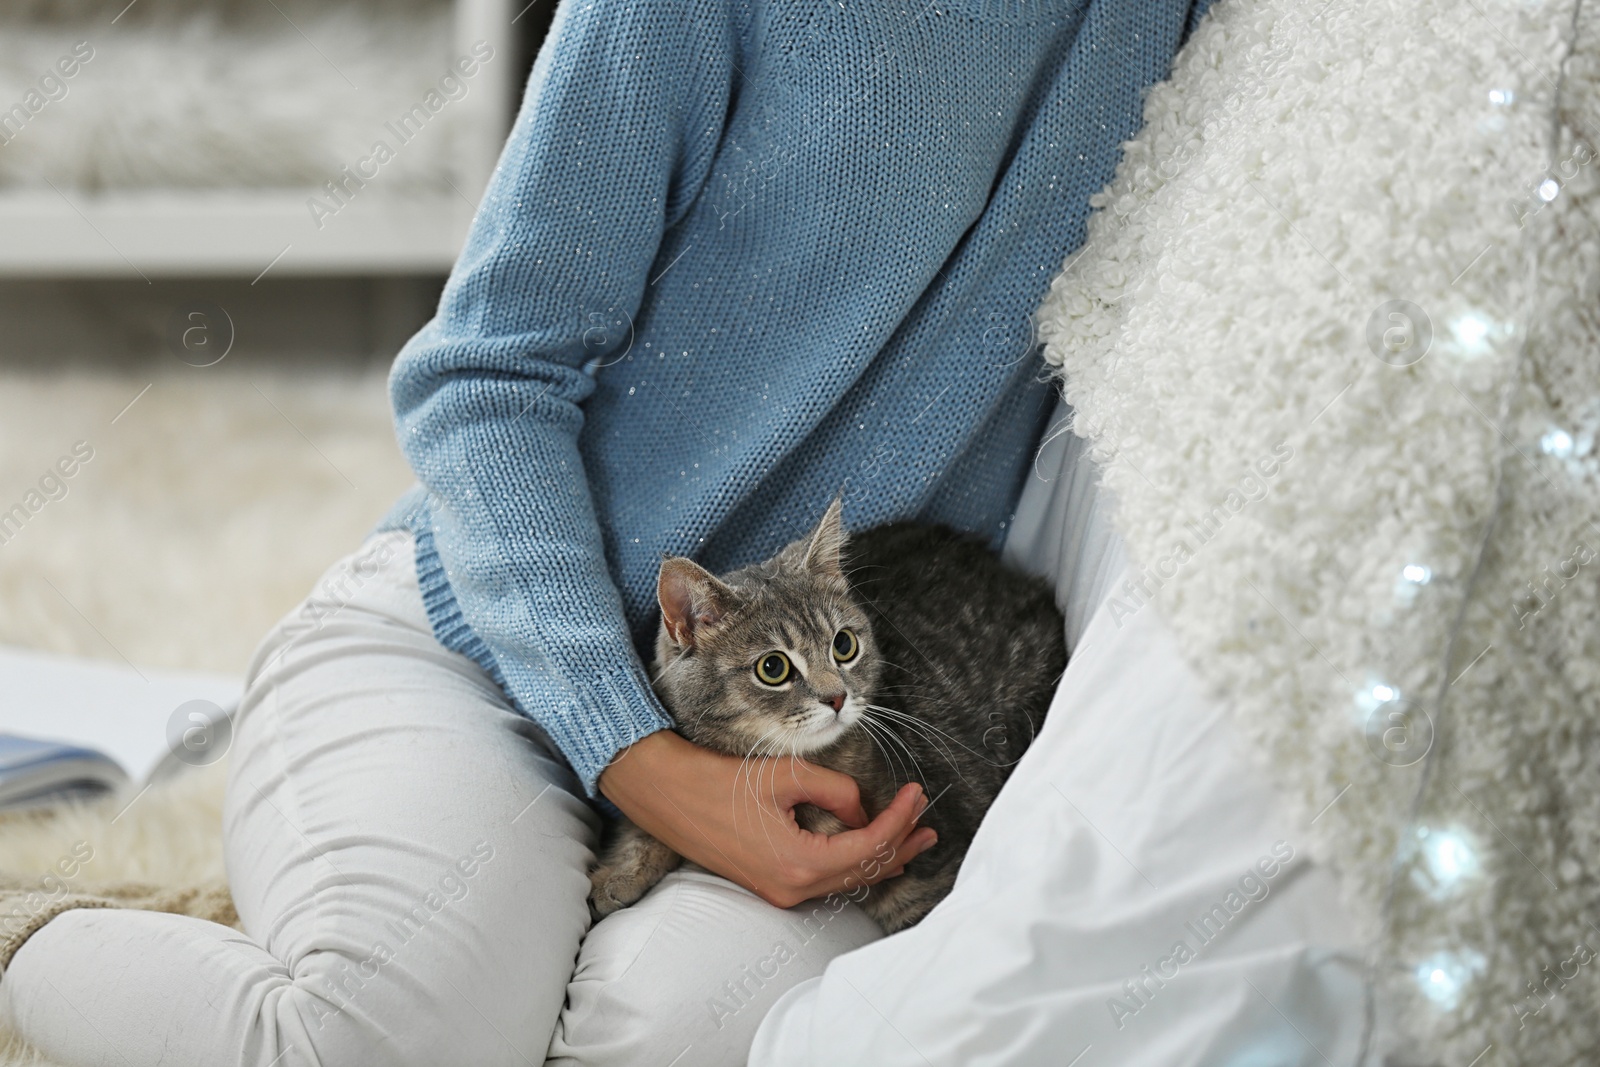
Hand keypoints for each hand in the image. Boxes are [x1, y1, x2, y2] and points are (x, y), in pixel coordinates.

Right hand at [598, 731, 937, 908]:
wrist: (665, 794)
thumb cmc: (719, 780)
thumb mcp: (789, 775)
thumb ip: (840, 793)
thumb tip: (865, 812)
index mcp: (800, 863)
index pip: (870, 846)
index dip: (900, 819)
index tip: (917, 794)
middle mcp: (792, 888)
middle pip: (864, 871)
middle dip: (900, 844)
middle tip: (928, 824)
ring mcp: (780, 892)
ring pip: (846, 878)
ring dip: (880, 857)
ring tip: (912, 839)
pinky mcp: (769, 884)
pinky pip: (824, 879)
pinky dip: (851, 862)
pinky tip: (867, 850)